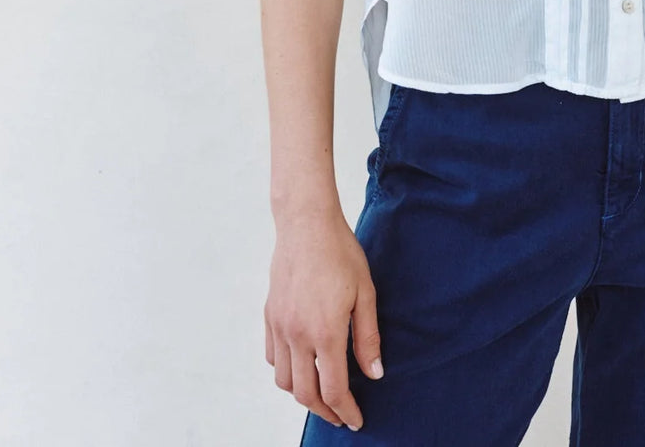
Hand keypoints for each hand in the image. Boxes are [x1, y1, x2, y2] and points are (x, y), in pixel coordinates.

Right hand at [264, 208, 384, 429]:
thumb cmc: (341, 253)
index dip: (345, 410)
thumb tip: (374, 373)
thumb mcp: (365, 293)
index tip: (356, 420)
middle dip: (324, 411)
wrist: (306, 224)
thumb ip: (367, 337)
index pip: (333, 389)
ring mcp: (279, 326)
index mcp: (325, 332)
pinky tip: (300, 365)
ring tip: (321, 393)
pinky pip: (272, 357)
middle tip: (341, 414)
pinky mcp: (270, 315)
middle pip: (305, 393)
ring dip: (302, 394)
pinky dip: (284, 370)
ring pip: (283, 380)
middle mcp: (297, 335)